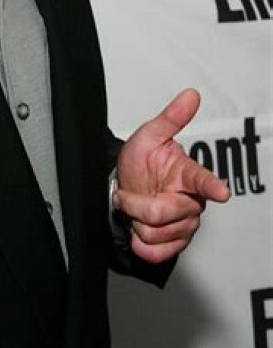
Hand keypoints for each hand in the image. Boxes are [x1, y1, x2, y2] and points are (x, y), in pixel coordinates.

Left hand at [114, 88, 229, 264]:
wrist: (125, 187)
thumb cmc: (141, 162)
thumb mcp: (148, 136)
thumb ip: (170, 118)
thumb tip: (191, 94)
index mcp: (188, 175)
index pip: (202, 181)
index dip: (211, 186)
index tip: (221, 191)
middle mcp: (191, 203)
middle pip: (162, 213)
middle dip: (135, 204)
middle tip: (127, 195)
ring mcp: (185, 226)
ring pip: (155, 234)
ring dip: (135, 222)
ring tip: (135, 209)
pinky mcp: (175, 245)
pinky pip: (155, 253)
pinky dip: (140, 244)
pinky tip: (138, 230)